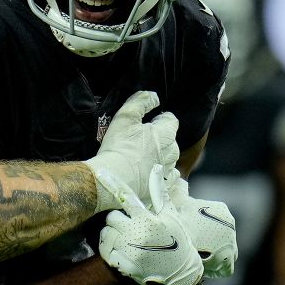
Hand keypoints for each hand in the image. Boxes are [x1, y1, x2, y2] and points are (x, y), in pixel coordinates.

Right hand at [85, 90, 179, 213]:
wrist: (113, 179)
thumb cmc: (119, 146)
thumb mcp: (126, 116)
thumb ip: (141, 102)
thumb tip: (154, 97)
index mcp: (165, 135)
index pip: (172, 121)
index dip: (161, 118)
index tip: (151, 121)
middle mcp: (171, 153)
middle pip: (172, 141)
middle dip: (162, 138)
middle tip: (144, 139)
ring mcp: (166, 171)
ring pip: (170, 160)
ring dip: (162, 156)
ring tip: (145, 157)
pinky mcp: (160, 187)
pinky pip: (167, 179)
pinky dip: (162, 174)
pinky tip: (150, 173)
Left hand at [98, 166, 203, 284]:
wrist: (181, 272)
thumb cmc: (177, 240)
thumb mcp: (171, 215)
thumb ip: (159, 192)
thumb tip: (156, 168)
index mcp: (148, 220)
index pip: (125, 197)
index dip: (112, 183)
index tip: (99, 172)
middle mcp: (137, 234)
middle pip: (111, 217)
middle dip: (117, 219)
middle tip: (130, 224)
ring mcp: (130, 252)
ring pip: (106, 234)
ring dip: (112, 234)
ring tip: (127, 238)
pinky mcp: (125, 266)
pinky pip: (106, 252)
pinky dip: (111, 250)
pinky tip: (122, 250)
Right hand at [165, 171, 236, 276]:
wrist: (181, 247)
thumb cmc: (176, 222)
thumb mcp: (171, 203)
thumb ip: (168, 188)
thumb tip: (158, 168)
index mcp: (221, 210)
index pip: (211, 218)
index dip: (198, 226)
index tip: (188, 232)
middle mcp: (231, 226)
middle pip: (216, 234)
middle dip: (205, 240)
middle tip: (189, 246)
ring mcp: (232, 243)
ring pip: (220, 249)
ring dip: (210, 254)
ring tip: (194, 257)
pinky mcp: (229, 261)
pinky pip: (222, 265)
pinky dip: (213, 267)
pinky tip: (200, 265)